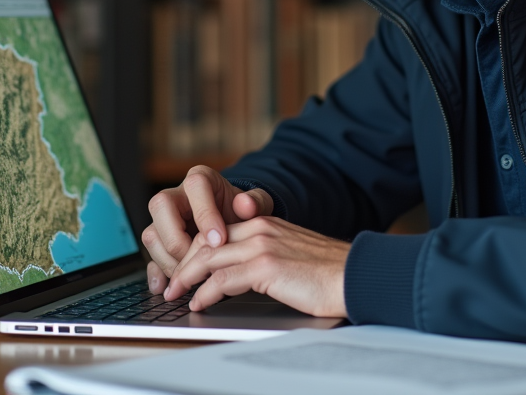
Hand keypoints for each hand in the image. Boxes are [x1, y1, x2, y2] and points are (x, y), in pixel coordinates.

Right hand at [142, 165, 273, 293]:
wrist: (234, 224)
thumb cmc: (243, 213)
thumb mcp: (256, 205)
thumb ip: (256, 202)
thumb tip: (246, 204)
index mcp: (200, 180)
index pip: (195, 186)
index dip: (205, 214)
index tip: (219, 241)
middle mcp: (176, 195)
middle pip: (161, 206)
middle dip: (179, 238)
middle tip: (200, 260)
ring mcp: (163, 219)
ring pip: (151, 234)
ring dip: (169, 259)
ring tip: (192, 277)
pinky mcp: (159, 241)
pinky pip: (150, 256)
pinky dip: (157, 272)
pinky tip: (166, 286)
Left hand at [164, 216, 348, 317]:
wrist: (355, 275)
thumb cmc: (328, 273)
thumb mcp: (291, 254)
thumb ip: (265, 255)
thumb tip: (241, 276)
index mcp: (266, 222)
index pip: (217, 232)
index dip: (195, 251)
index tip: (184, 268)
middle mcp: (260, 228)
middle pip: (206, 242)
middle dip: (183, 264)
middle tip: (170, 283)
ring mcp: (262, 245)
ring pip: (208, 258)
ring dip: (186, 279)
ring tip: (176, 294)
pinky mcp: (266, 267)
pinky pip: (222, 280)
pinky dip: (205, 293)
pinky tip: (199, 303)